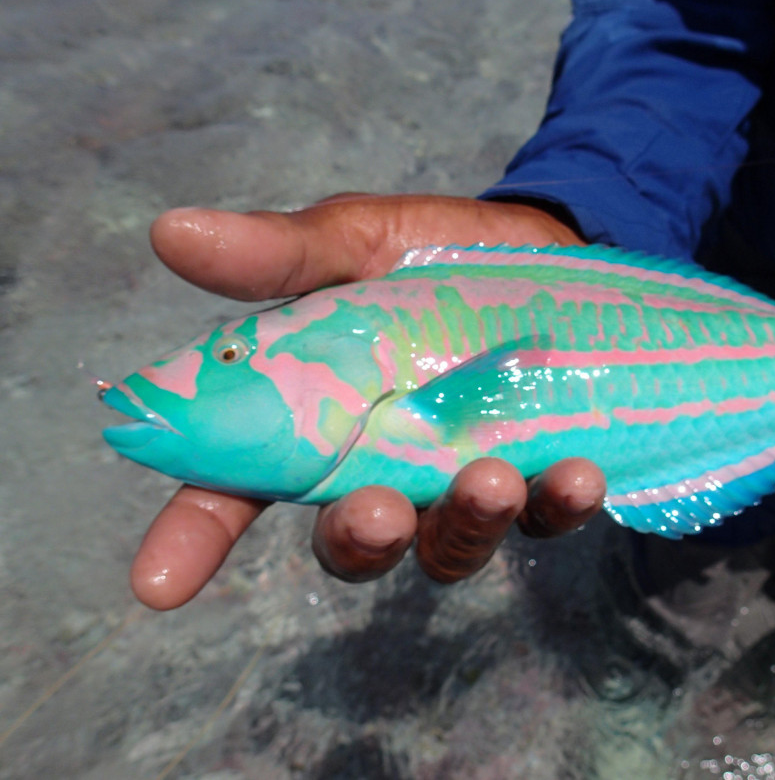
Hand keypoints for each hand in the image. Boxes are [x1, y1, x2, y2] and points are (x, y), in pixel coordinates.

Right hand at [130, 194, 605, 609]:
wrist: (547, 243)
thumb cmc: (435, 255)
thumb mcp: (359, 242)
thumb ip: (283, 256)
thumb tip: (171, 231)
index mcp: (317, 419)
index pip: (236, 489)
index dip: (191, 540)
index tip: (156, 584)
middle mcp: (383, 469)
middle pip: (353, 542)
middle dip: (362, 539)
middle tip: (381, 511)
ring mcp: (461, 482)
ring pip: (449, 546)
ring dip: (466, 524)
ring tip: (491, 478)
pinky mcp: (540, 480)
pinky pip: (544, 517)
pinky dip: (558, 504)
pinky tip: (577, 474)